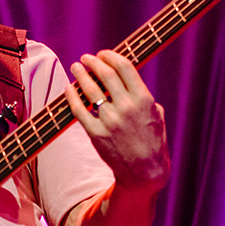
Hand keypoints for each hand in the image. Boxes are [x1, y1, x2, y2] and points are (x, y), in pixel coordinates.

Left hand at [64, 51, 170, 191]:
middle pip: (105, 74)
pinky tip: (69, 88)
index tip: (103, 53)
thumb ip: (142, 96)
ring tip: (76, 68)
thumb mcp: (156, 114)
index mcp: (144, 99)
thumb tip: (126, 80)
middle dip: (93, 62)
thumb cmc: (152, 141)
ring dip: (80, 74)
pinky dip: (71, 96)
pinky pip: (79, 110)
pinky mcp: (97, 134)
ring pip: (90, 89)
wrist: (144, 172)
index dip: (111, 56)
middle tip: (86, 58)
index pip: (124, 67)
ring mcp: (110, 121)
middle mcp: (127, 107)